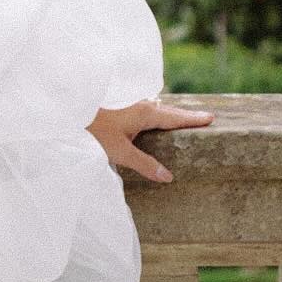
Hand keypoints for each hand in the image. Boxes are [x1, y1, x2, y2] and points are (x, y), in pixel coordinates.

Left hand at [89, 96, 211, 190]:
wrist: (70, 113)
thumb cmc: (93, 131)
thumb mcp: (120, 152)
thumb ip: (145, 164)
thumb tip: (168, 177)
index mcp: (146, 113)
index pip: (176, 117)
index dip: (193, 119)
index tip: (211, 118)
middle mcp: (141, 105)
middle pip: (170, 111)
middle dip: (186, 116)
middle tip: (204, 118)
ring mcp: (131, 103)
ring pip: (158, 109)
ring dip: (171, 114)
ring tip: (182, 121)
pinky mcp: (122, 107)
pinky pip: (147, 109)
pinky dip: (157, 115)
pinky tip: (153, 122)